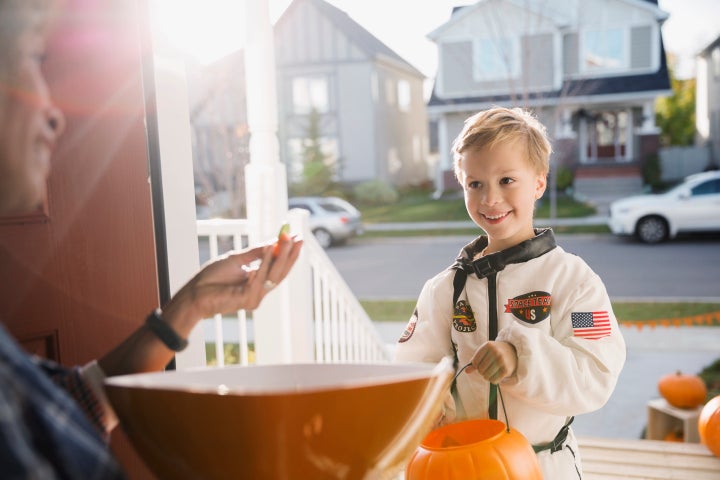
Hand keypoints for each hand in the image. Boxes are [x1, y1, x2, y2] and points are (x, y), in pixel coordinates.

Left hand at [162, 235, 302, 337]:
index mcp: (258, 284)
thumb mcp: (236, 259)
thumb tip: (273, 242)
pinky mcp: (247, 299)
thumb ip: (254, 253)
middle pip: (280, 272)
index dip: (289, 254)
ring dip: (280, 255)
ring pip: (273, 275)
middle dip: (289, 254)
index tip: (298, 238)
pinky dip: (264, 262)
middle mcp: (260, 292)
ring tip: (285, 238)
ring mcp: (254, 297)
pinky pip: (259, 278)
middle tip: (297, 237)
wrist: (194, 293)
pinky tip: (268, 248)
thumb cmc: (212, 278)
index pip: (279, 268)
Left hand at [466, 341, 516, 383]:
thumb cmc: (496, 352)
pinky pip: (494, 380)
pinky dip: (492, 380)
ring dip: (487, 376)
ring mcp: (501, 360)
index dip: (475, 366)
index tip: (480, 364)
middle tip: (486, 369)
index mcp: (488, 345)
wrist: (513, 351)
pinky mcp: (506, 369)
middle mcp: (495, 352)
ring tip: (490, 372)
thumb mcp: (485, 352)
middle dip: (482, 371)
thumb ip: (475, 361)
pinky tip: (495, 375)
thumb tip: (466, 371)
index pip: (475, 362)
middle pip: (480, 369)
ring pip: (486, 376)